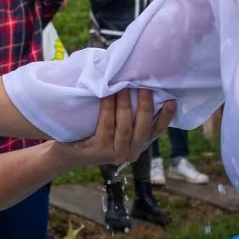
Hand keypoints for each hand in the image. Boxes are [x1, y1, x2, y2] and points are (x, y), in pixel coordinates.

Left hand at [51, 88, 174, 169]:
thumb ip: (128, 115)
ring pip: (125, 127)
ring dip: (126, 105)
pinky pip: (106, 126)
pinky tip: (107, 95)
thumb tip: (138, 85)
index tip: (172, 101)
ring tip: (125, 86)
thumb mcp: (114, 126)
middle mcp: (129, 153)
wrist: (66, 152)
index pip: (156, 131)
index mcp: (137, 145)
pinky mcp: (99, 151)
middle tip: (145, 86)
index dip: (165, 117)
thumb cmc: (92, 132)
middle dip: (145, 106)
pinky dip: (108, 108)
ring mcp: (115, 154)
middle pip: (143, 129)